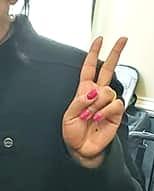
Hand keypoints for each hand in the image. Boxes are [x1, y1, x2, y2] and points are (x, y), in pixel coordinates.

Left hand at [62, 36, 126, 165]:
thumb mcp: (68, 116)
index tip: (99, 40)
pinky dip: (105, 110)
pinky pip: (115, 103)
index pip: (90, 68)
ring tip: (89, 115)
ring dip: (97, 103)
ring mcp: (107, 103)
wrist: (81, 149)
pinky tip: (98, 117)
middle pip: (108, 69)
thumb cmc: (73, 134)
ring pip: (108, 91)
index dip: (93, 53)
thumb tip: (92, 92)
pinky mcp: (115, 113)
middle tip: (122, 41)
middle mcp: (97, 94)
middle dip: (115, 53)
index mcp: (84, 91)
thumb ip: (79, 101)